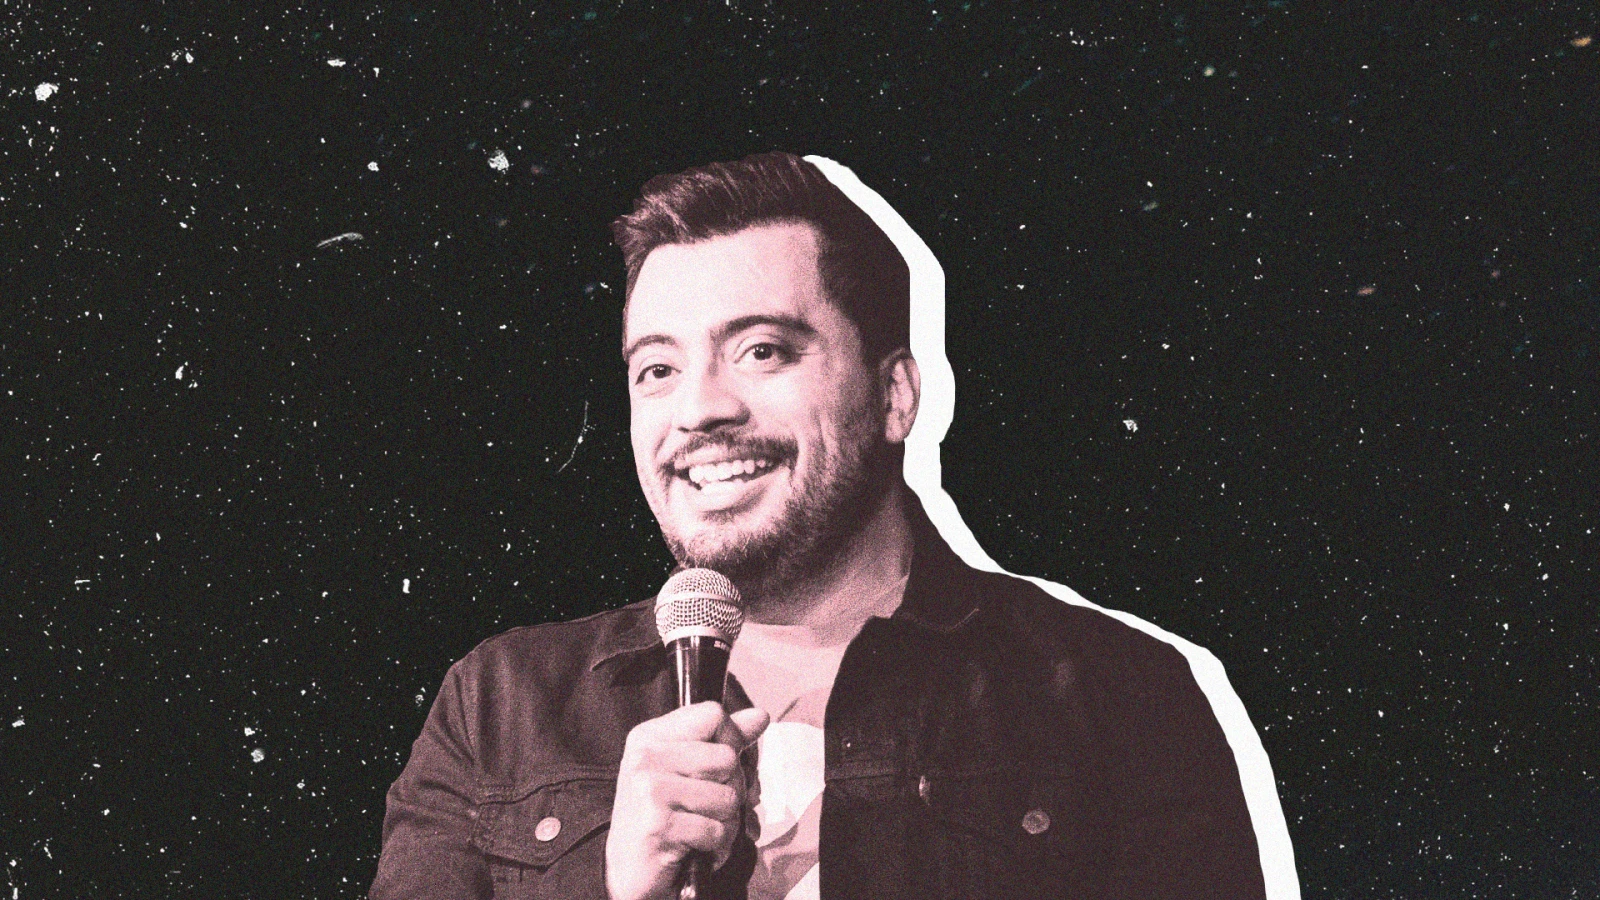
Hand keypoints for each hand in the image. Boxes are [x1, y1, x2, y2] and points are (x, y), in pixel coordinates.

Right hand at [605, 702, 769, 899]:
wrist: (627, 872)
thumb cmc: (660, 818)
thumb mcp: (686, 769)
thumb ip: (723, 740)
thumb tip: (760, 716)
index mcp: (650, 737)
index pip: (713, 714)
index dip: (731, 740)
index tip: (718, 766)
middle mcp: (645, 758)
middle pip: (727, 757)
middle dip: (731, 789)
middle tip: (706, 808)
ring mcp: (650, 791)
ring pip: (728, 797)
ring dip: (725, 823)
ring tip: (699, 829)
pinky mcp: (658, 826)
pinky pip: (717, 830)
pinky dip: (715, 846)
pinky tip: (694, 848)